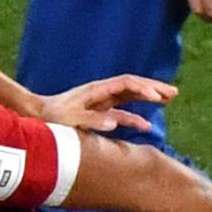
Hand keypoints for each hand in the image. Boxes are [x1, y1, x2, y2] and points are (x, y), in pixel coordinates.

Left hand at [35, 75, 178, 132]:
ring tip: (169, 99)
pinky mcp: (98, 113)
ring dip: (149, 97)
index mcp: (97, 90)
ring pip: (131, 97)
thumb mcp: (71, 120)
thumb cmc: (52, 118)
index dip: (144, 89)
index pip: (126, 84)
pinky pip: (122, 113)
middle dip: (154, 88)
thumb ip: (92, 121)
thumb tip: (116, 122)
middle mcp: (102, 93)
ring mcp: (101, 102)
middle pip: (133, 86)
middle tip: (174, 92)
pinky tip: (146, 126)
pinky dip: (135, 118)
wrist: (36, 117)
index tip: (158, 97)